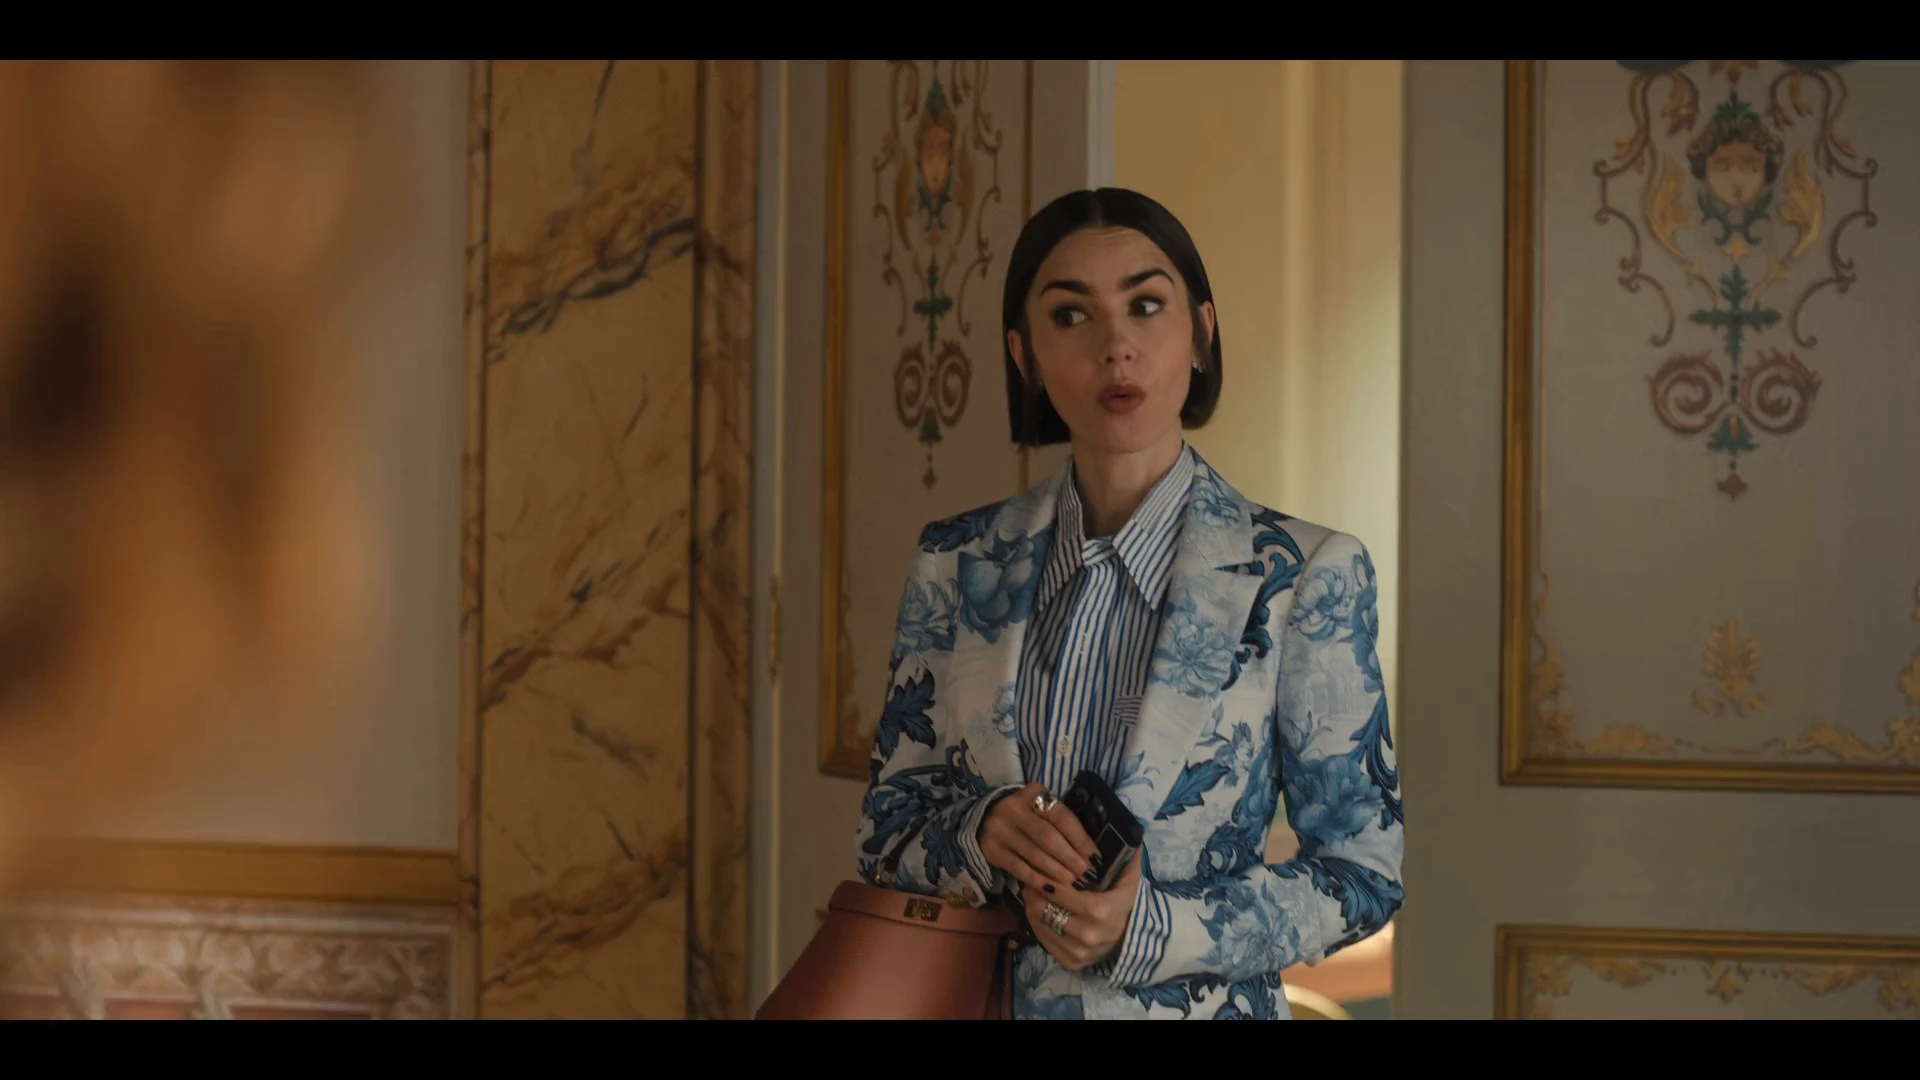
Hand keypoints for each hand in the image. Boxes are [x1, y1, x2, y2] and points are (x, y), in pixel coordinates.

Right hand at [978, 783, 1096, 894]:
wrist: (985, 820)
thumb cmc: (1027, 818)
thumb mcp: (1042, 811)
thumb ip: (1062, 826)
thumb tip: (1091, 855)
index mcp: (1033, 793)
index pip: (1062, 817)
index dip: (1081, 839)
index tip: (1096, 859)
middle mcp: (1014, 808)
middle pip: (1048, 837)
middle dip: (1070, 858)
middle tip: (1086, 876)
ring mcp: (1000, 829)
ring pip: (1034, 854)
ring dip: (1057, 872)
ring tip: (1074, 885)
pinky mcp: (992, 850)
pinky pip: (1018, 868)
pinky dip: (1037, 879)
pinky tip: (1052, 889)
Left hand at [1025, 849, 1141, 971]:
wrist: (1135, 939)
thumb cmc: (1128, 903)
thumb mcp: (1130, 879)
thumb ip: (1125, 856)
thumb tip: (1123, 830)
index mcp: (1101, 911)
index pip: (1061, 894)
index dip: (1046, 881)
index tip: (1039, 871)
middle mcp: (1087, 935)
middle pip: (1045, 910)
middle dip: (1034, 893)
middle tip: (1031, 880)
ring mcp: (1079, 952)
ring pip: (1040, 926)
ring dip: (1032, 908)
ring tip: (1032, 894)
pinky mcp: (1072, 963)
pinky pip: (1043, 942)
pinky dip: (1038, 925)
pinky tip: (1039, 912)